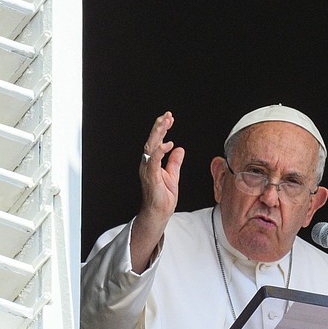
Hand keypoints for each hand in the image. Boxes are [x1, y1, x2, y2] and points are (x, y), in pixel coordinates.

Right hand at [131, 112, 184, 271]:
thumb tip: (179, 149)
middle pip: (152, 140)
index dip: (162, 129)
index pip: (156, 141)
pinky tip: (168, 144)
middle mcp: (147, 163)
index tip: (169, 118)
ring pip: (151, 146)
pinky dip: (160, 151)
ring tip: (166, 122)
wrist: (158, 213)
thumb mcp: (173, 176)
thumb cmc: (163, 197)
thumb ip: (174, 162)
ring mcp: (148, 169)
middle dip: (159, 126)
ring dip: (158, 133)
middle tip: (168, 115)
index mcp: (152, 162)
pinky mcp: (151, 177)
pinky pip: (154, 161)